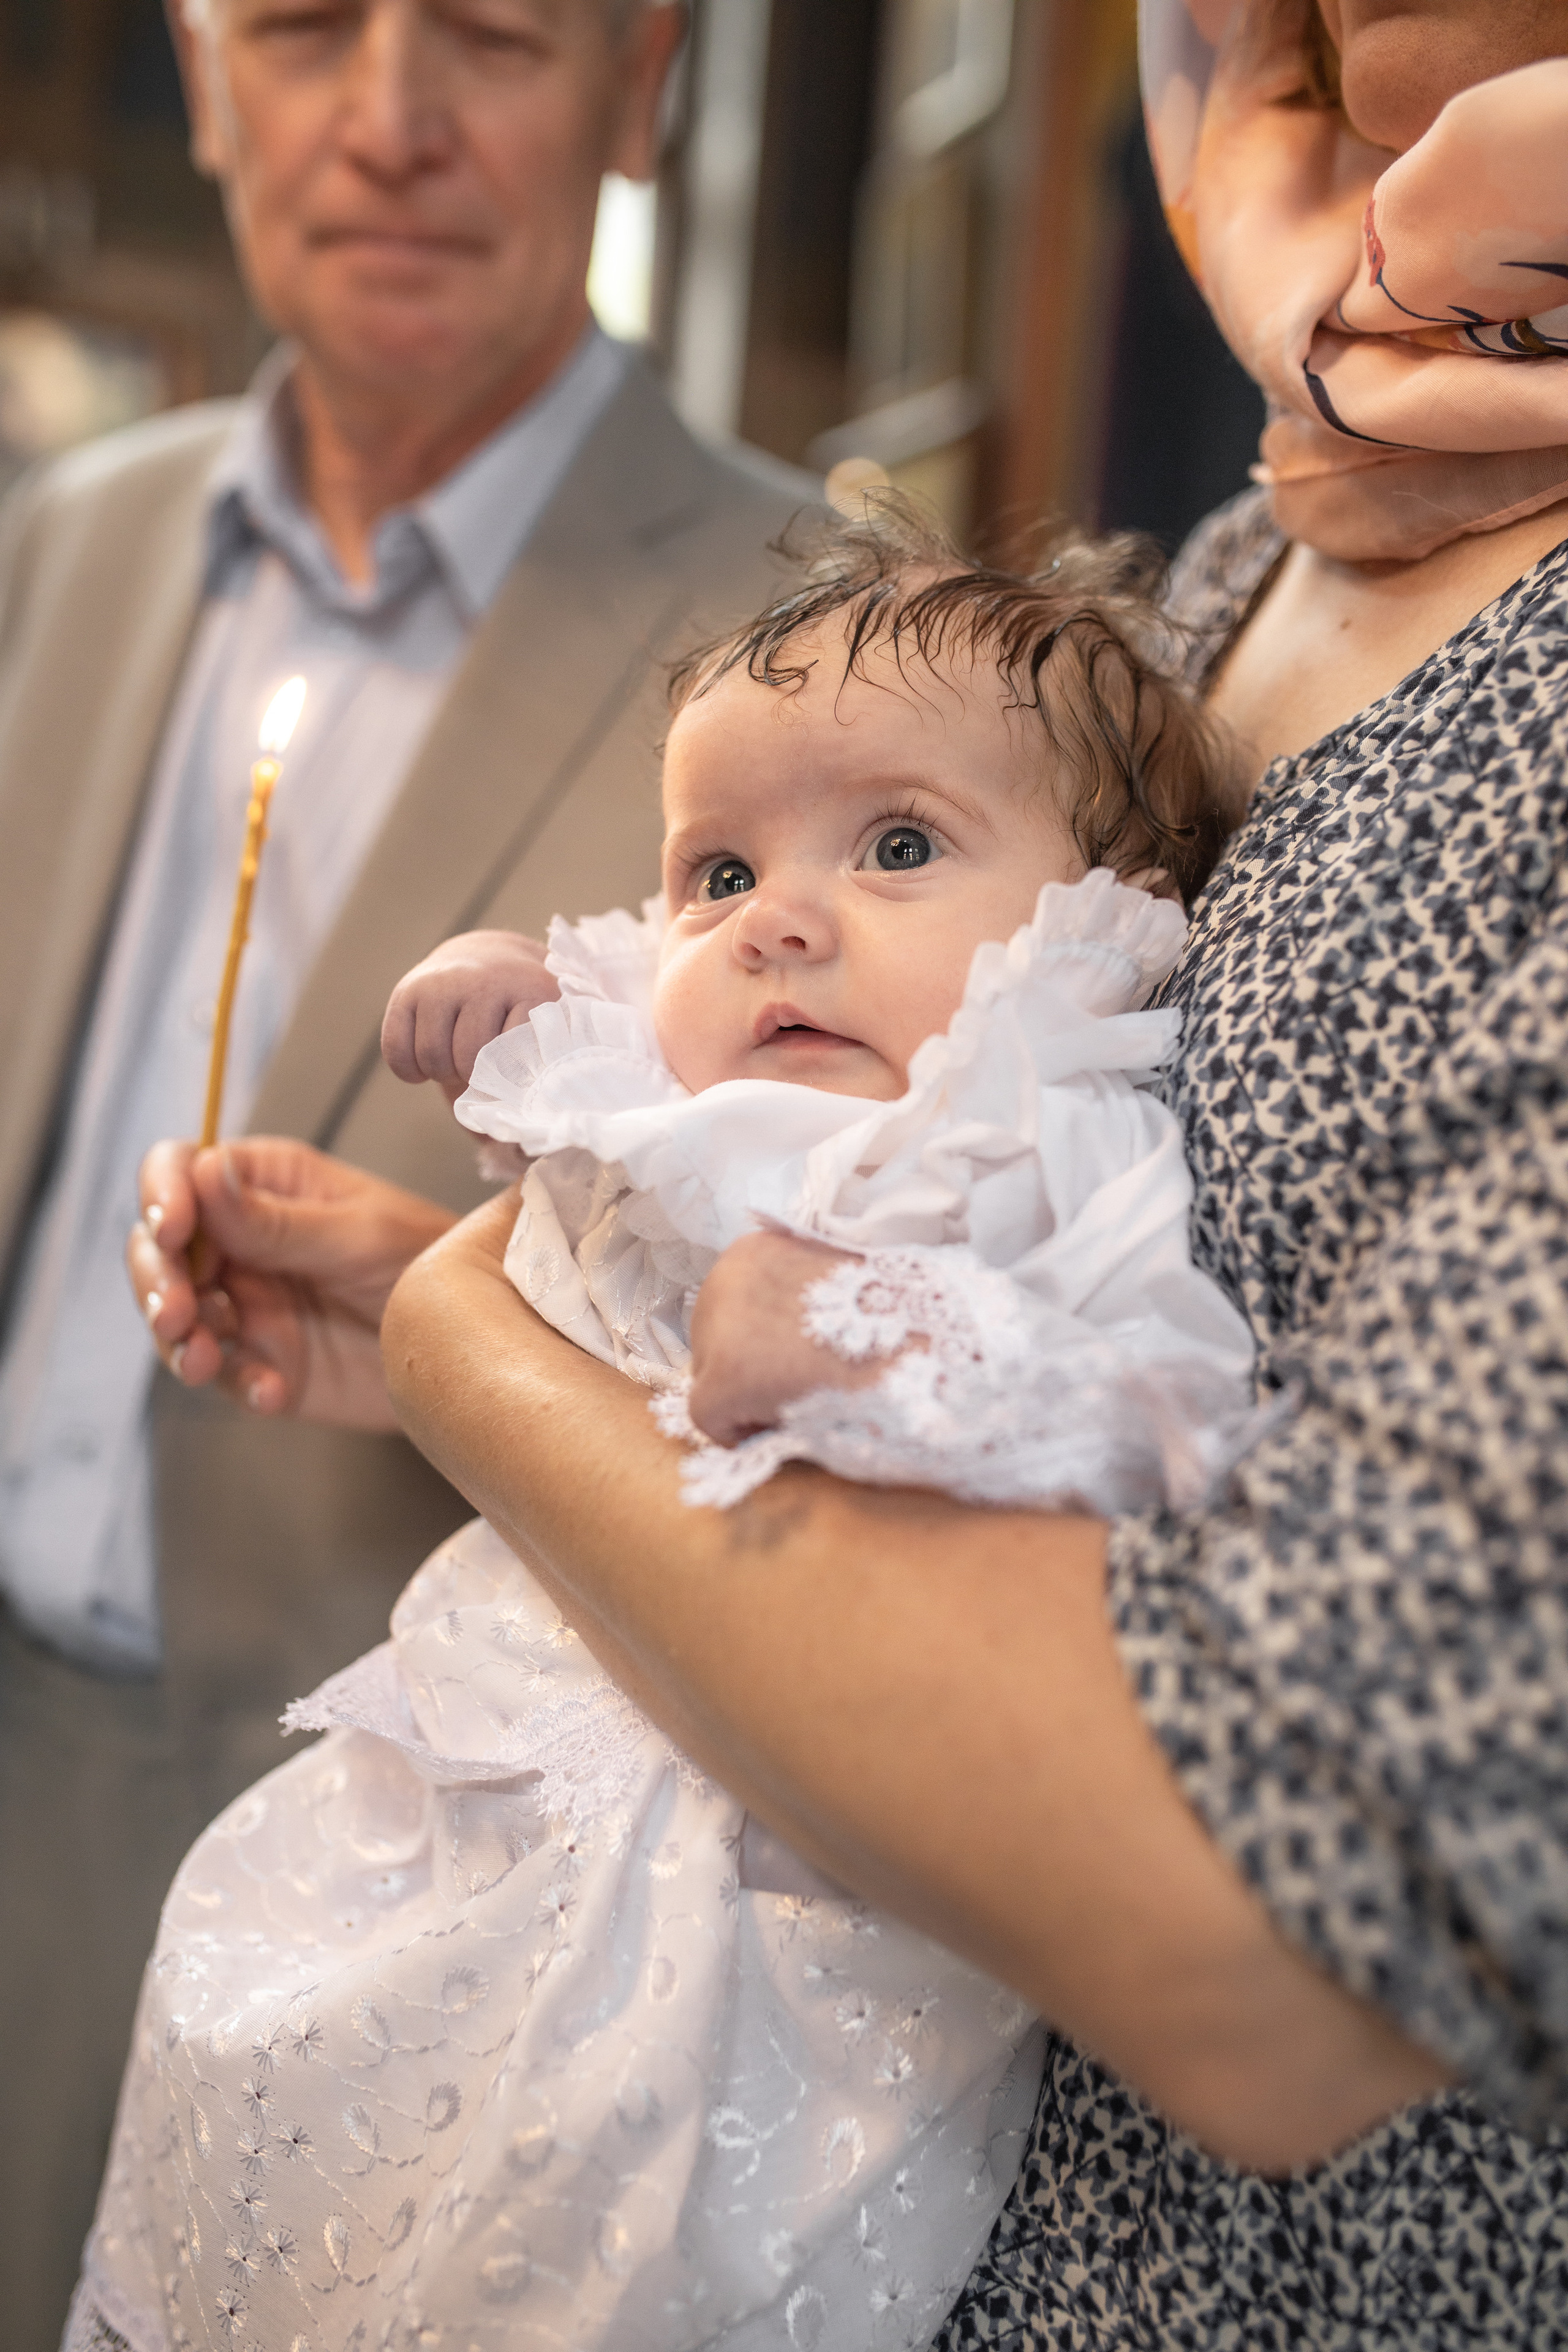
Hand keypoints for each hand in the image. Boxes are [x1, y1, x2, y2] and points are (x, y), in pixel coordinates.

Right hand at [128, 1137, 457, 1426]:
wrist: (468, 1344)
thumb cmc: (430, 1261)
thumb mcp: (360, 1236)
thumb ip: (280, 1221)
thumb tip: (206, 1173)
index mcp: (266, 1185)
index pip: (183, 1171)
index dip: (164, 1195)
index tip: (173, 1228)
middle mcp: (243, 1241)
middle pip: (162, 1248)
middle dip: (156, 1279)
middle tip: (175, 1311)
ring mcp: (247, 1302)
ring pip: (176, 1315)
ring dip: (178, 1339)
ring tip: (203, 1359)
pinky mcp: (261, 1360)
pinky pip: (224, 1373)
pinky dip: (237, 1382)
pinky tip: (271, 1391)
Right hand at [381, 930, 558, 1101]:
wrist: (487, 961)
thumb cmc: (517, 1020)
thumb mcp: (540, 1039)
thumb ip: (535, 1083)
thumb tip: (512, 1151)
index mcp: (533, 992)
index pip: (516, 1059)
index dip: (510, 1082)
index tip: (514, 1077)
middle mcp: (487, 979)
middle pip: (468, 1059)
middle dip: (470, 1078)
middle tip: (478, 1070)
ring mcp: (444, 981)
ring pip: (432, 1055)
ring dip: (441, 1073)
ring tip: (455, 1062)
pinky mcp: (408, 988)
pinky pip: (396, 1049)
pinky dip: (408, 1070)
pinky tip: (425, 1064)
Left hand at [686, 1231, 885, 1445]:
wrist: (927, 1344)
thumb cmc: (889, 1320)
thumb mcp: (829, 1286)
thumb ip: (790, 1299)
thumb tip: (770, 1336)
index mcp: (752, 1250)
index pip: (730, 1309)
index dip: (761, 1343)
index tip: (798, 1357)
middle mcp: (725, 1275)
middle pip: (711, 1341)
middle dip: (748, 1367)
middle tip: (800, 1383)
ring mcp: (719, 1325)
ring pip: (709, 1379)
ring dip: (747, 1396)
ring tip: (802, 1397)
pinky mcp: (724, 1377)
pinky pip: (710, 1419)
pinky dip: (742, 1431)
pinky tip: (789, 1421)